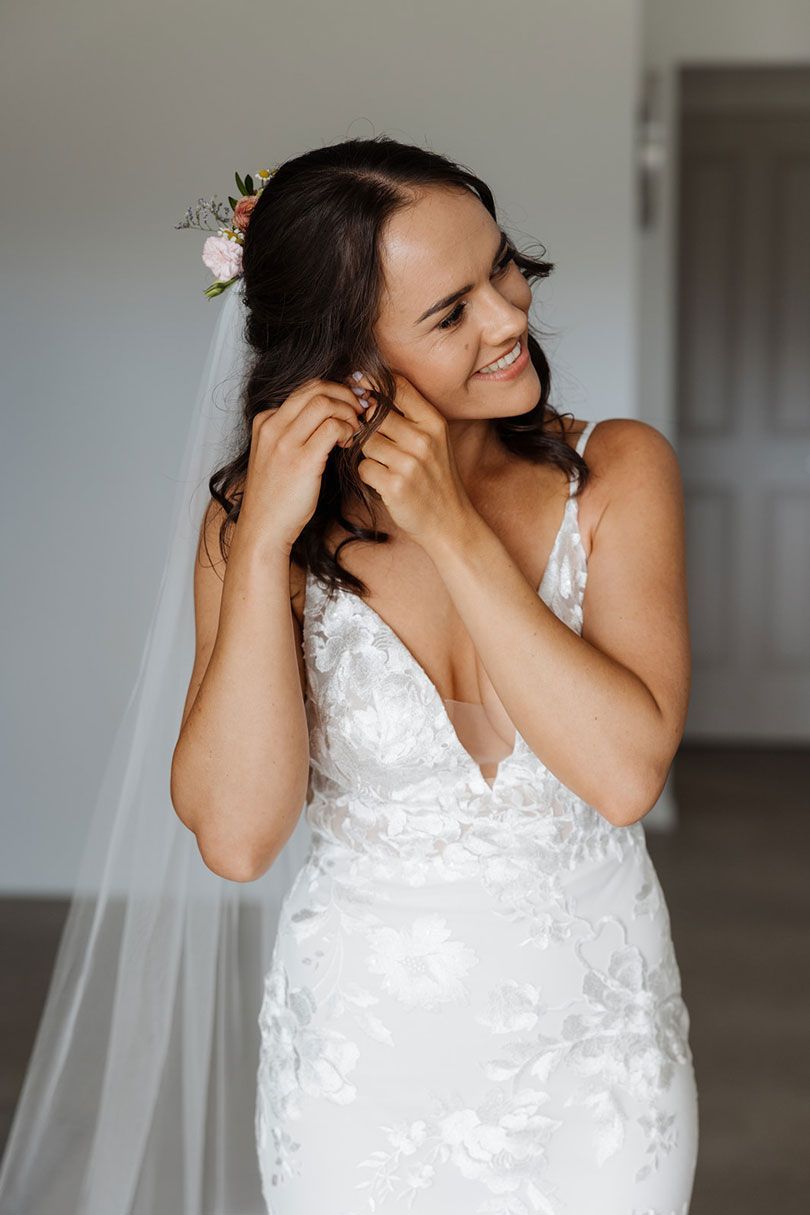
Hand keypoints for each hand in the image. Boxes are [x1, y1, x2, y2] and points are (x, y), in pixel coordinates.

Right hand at [237, 378, 364, 556]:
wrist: (264, 529)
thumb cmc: (276, 497)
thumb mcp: (276, 456)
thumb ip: (294, 433)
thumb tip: (328, 416)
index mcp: (265, 421)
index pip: (304, 388)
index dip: (334, 391)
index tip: (350, 403)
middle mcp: (272, 426)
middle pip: (315, 388)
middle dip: (345, 394)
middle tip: (360, 410)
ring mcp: (284, 442)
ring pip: (325, 402)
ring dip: (348, 411)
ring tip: (356, 429)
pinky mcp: (301, 460)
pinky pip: (333, 427)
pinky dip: (348, 429)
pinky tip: (350, 443)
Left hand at [353, 372, 473, 548]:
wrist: (449, 521)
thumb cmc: (436, 477)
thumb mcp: (435, 439)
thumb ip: (410, 415)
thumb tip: (369, 391)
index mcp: (434, 423)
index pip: (398, 387)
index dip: (372, 383)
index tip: (357, 386)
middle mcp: (423, 440)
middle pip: (375, 414)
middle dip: (367, 425)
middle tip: (375, 440)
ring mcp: (409, 463)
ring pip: (365, 442)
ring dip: (368, 453)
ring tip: (385, 464)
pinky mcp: (395, 485)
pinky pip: (363, 468)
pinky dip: (368, 474)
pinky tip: (384, 482)